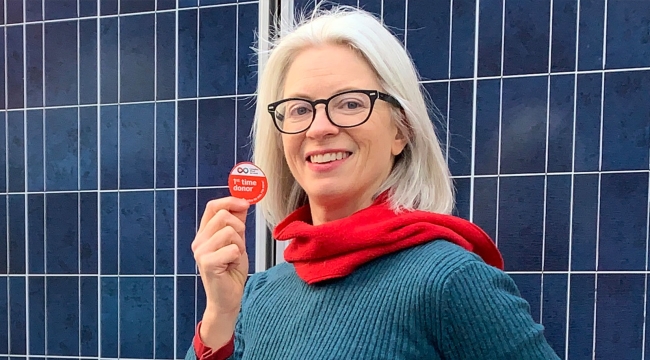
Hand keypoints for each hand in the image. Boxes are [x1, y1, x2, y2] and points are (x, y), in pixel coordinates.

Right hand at [192, 197, 249, 321]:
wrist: (228, 299)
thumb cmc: (231, 271)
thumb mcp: (237, 242)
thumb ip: (237, 222)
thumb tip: (243, 202)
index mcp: (204, 234)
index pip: (213, 206)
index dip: (230, 200)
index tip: (246, 203)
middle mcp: (199, 241)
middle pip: (223, 216)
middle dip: (239, 227)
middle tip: (239, 244)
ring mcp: (201, 252)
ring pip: (229, 231)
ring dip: (239, 244)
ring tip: (234, 257)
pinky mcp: (207, 263)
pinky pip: (232, 249)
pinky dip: (238, 257)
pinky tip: (232, 266)